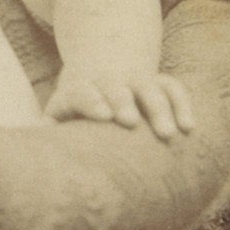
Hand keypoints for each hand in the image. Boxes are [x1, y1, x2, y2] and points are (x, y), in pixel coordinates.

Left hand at [44, 66, 195, 143]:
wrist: (99, 74)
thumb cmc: (75, 111)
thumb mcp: (59, 116)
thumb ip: (50, 132)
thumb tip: (40, 155)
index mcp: (79, 90)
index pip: (82, 92)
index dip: (92, 101)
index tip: (104, 116)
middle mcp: (109, 82)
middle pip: (116, 88)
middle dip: (123, 103)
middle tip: (131, 122)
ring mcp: (136, 80)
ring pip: (150, 88)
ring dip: (160, 109)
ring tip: (167, 135)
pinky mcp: (158, 82)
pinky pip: (173, 87)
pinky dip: (183, 104)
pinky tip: (189, 128)